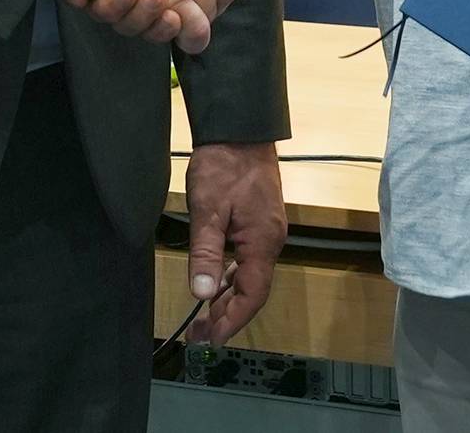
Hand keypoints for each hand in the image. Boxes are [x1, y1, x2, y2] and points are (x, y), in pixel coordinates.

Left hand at [183, 142, 284, 343]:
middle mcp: (271, 241)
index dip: (232, 321)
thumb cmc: (223, 165)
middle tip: (199, 334)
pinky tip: (217, 282)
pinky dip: (232, 277)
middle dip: (227, 315)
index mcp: (262, 242)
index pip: (252, 295)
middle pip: (253, 291)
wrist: (240, 129)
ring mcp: (268, 231)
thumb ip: (205, 252)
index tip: (210, 339)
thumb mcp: (207, 209)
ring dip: (228, 297)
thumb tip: (202, 293)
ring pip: (251, 276)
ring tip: (204, 316)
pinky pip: (249, 260)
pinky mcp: (260, 222)